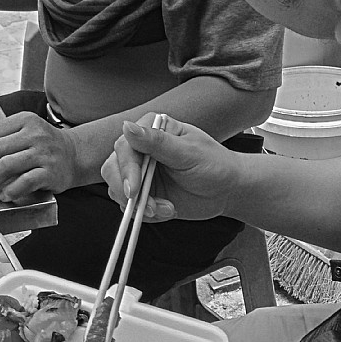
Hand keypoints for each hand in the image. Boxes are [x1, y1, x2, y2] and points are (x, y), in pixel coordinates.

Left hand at [0, 112, 78, 201]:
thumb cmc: (45, 146)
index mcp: (24, 120)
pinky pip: (25, 182)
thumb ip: (3, 139)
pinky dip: (10, 191)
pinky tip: (4, 196)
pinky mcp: (51, 172)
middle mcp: (35, 134)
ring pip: (6, 165)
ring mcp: (44, 153)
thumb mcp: (26, 132)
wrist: (76, 155)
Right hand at [100, 113, 239, 222]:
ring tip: (165, 209)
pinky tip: (167, 211)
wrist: (228, 190)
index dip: (126, 169)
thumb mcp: (189, 152)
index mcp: (152, 130)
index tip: (134, 189)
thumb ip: (157, 142)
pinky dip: (145, 215)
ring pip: (117, 189)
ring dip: (138, 205)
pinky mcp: (143, 194)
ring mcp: (140, 173)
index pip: (125, 147)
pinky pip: (130, 207)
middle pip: (113, 168)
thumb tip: (127, 127)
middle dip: (126, 191)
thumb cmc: (215, 165)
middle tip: (147, 206)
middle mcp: (141, 150)